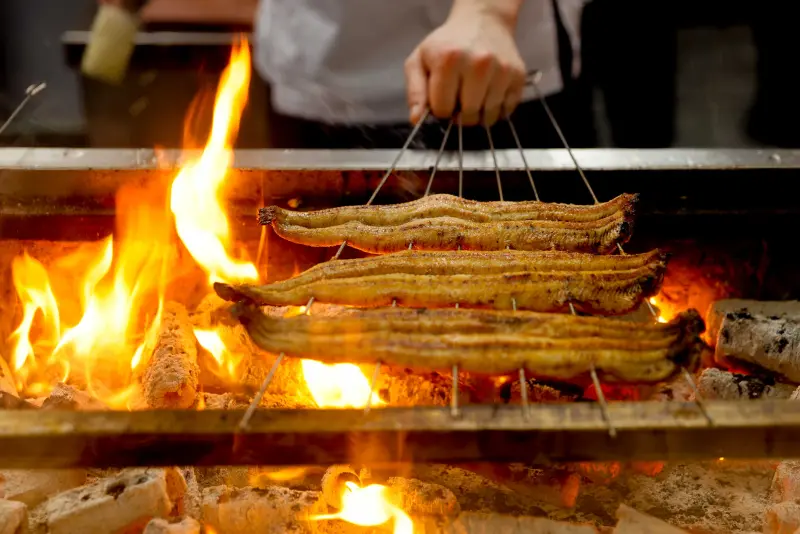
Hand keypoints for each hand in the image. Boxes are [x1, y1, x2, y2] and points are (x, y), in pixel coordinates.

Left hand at [404, 5, 525, 126]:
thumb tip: (417, 119)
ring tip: (473, 95)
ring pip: (487, 118)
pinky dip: (496, 110)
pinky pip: (506, 111)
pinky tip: (489, 94)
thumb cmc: (448, 44)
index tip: (443, 97)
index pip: (443, 110)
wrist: (483, 22)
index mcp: (449, 60)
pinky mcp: (518, 76)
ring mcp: (502, 70)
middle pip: (467, 116)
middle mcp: (478, 64)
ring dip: (478, 114)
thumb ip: (415, 91)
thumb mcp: (420, 60)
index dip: (440, 109)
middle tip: (458, 97)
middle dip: (460, 114)